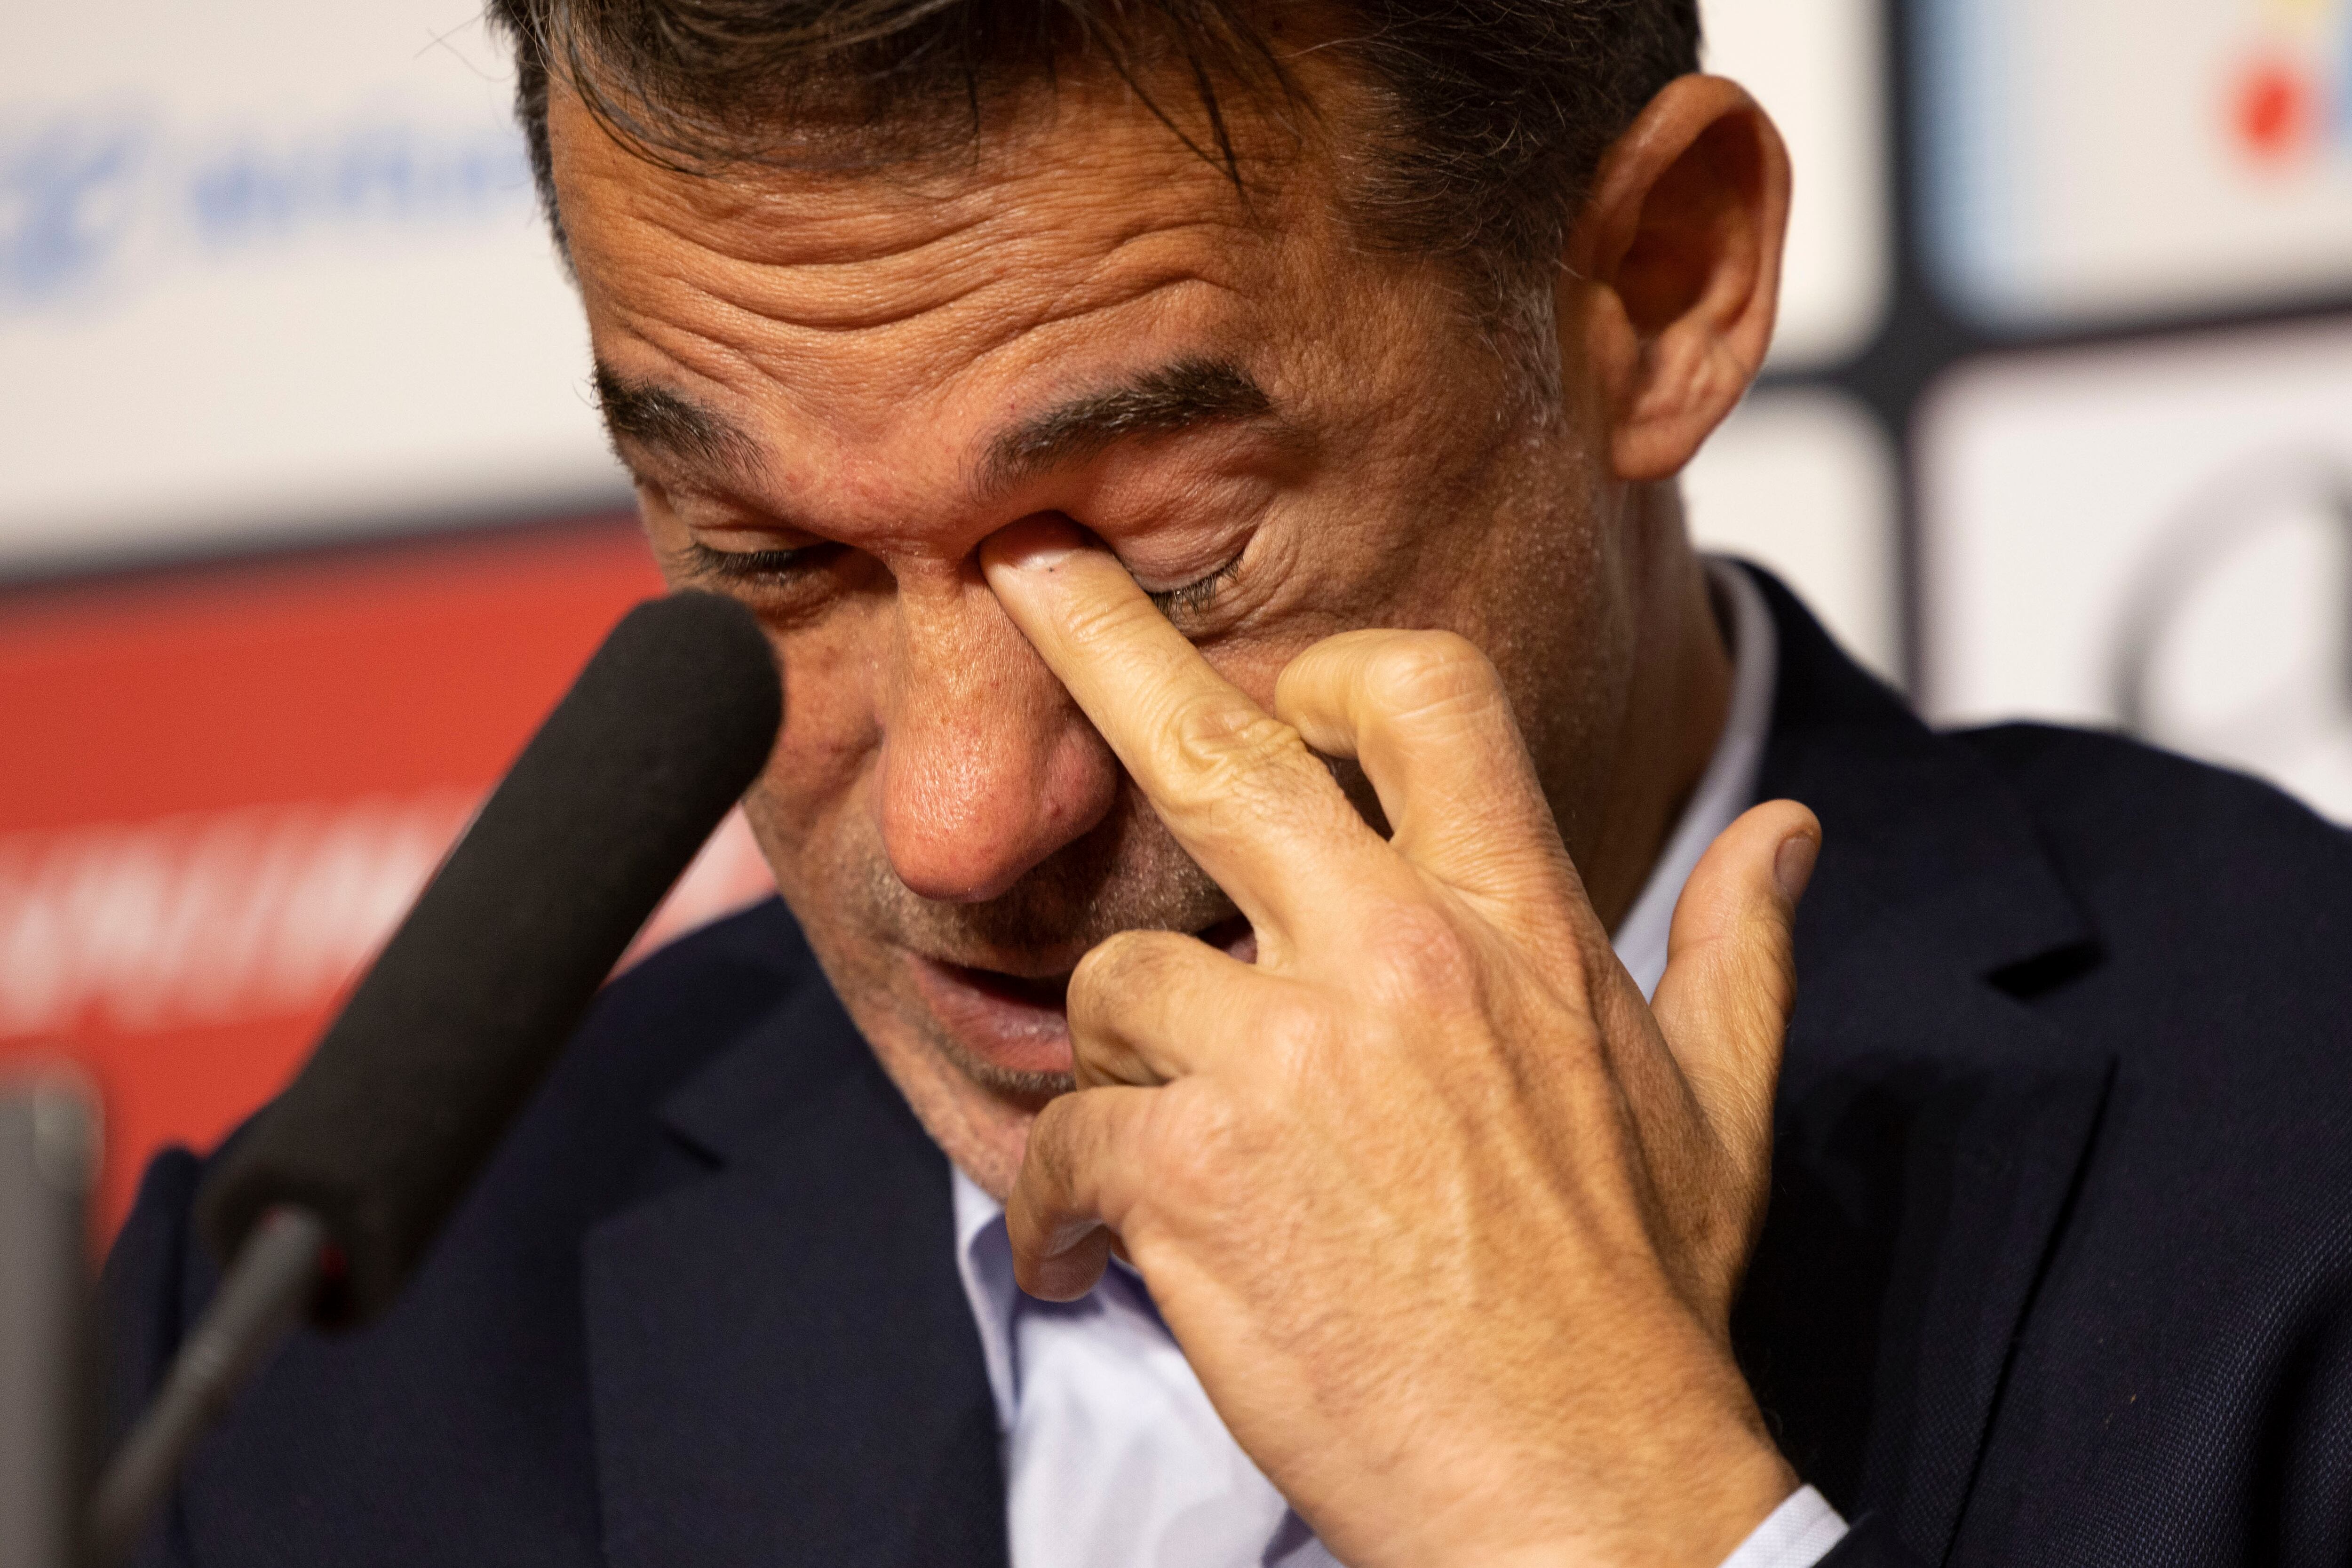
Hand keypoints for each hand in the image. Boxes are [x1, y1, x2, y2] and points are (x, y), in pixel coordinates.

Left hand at [981, 519, 1819, 1567]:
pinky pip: (1065, 1141)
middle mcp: (1397, 959)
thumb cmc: (1636, 1309)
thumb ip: (1741, 948)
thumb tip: (1789, 832)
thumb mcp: (1718, 1109)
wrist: (1580, 1498)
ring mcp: (1289, 1060)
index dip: (1336, 668)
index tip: (1280, 686)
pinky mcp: (1197, 1174)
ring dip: (1114, 1058)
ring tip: (1150, 1150)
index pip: (1424, 697)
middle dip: (1101, 640)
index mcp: (1517, 925)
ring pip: (1116, 977)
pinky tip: (1090, 1258)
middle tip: (1020, 571)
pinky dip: (1059, 1205)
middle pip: (1212, 745)